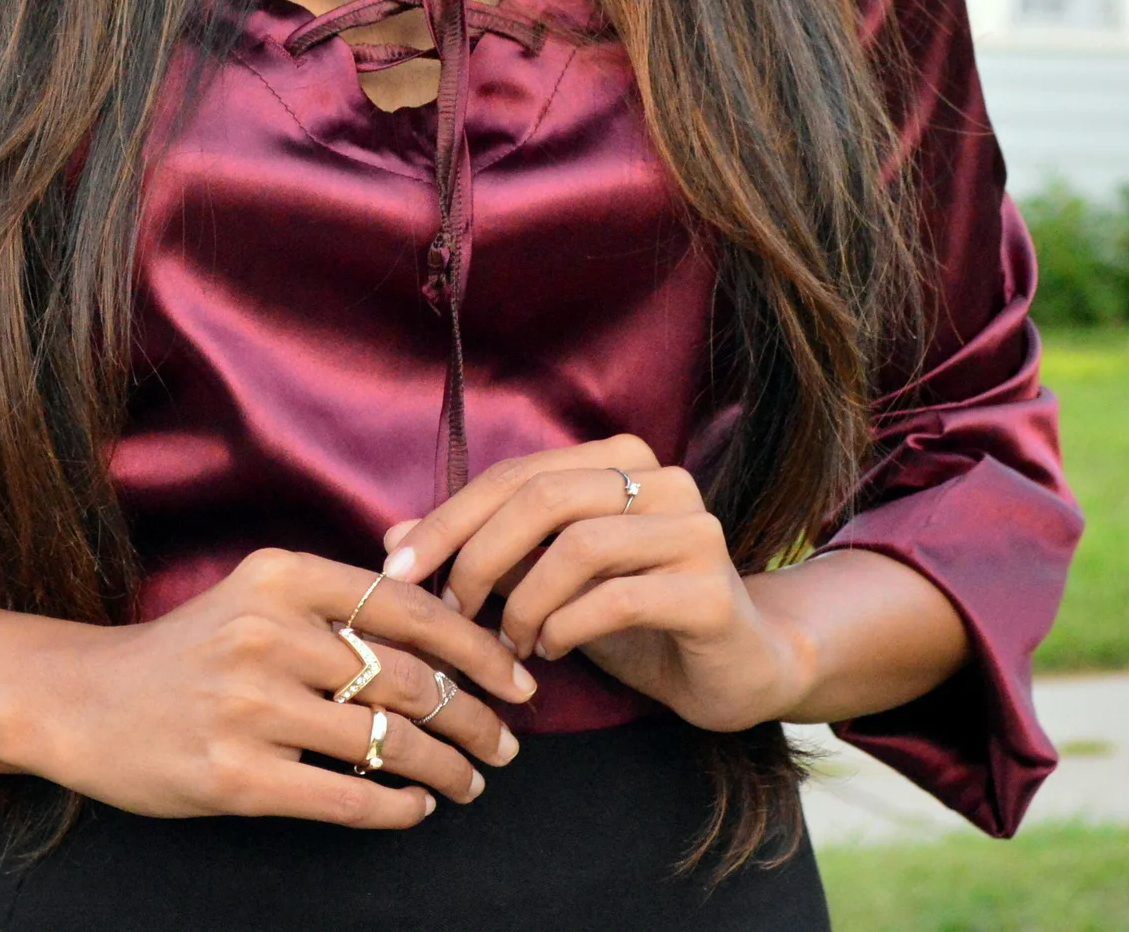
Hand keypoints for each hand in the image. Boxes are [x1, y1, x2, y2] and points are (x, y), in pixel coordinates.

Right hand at [18, 548, 533, 828]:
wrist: (83, 701)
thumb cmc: (188, 650)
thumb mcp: (257, 596)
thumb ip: (339, 602)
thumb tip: (449, 615)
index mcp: (284, 576)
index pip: (410, 607)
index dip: (478, 646)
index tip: (520, 677)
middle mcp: (269, 633)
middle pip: (411, 679)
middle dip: (475, 717)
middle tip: (507, 742)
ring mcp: (250, 707)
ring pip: (387, 740)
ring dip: (446, 767)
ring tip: (470, 781)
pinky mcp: (235, 776)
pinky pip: (344, 795)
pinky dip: (395, 806)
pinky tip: (416, 808)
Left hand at [382, 437, 811, 733]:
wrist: (736, 667)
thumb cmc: (635, 616)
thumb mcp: (549, 580)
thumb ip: (484, 551)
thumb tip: (392, 538)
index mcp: (622, 460)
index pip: (517, 474)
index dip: (450, 519)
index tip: (397, 568)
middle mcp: (664, 480)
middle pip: (543, 498)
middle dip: (478, 556)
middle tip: (450, 610)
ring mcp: (694, 530)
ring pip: (577, 547)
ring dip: (523, 602)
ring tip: (510, 642)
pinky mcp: (710, 590)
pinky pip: (615, 599)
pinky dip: (566, 628)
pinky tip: (551, 651)